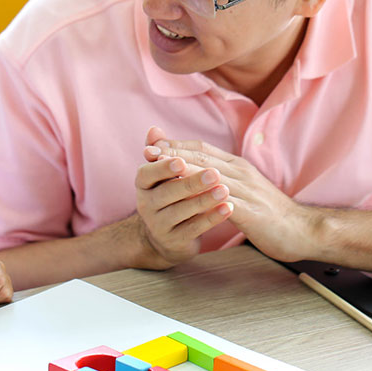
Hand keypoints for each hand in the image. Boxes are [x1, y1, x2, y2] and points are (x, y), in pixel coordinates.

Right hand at [134, 127, 233, 266]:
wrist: (166, 237)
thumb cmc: (168, 197)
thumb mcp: (162, 175)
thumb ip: (161, 151)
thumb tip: (154, 129)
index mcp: (143, 185)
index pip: (147, 173)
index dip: (163, 168)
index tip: (181, 161)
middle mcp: (146, 205)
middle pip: (168, 192)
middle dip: (191, 182)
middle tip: (214, 174)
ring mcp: (159, 225)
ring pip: (182, 211)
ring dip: (204, 199)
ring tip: (225, 190)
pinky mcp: (174, 241)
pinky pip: (194, 229)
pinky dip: (211, 218)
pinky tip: (228, 209)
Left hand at [149, 129, 316, 261]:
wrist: (303, 230)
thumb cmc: (271, 213)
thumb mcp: (245, 190)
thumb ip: (224, 179)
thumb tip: (202, 172)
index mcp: (239, 167)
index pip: (203, 150)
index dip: (177, 146)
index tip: (153, 144)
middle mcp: (242, 174)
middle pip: (202, 158)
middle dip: (173, 153)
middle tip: (147, 150)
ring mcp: (247, 191)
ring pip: (210, 175)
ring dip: (183, 169)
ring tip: (160, 166)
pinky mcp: (252, 212)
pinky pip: (225, 201)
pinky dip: (205, 196)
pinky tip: (187, 197)